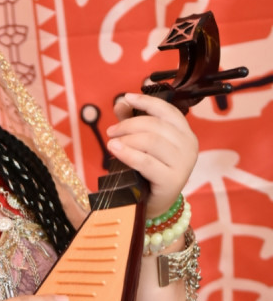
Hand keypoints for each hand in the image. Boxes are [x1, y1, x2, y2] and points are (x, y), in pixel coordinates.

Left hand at [106, 92, 197, 217]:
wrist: (154, 203)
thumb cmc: (148, 171)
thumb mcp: (142, 143)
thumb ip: (133, 121)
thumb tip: (121, 102)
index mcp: (185, 133)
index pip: (167, 110)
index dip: (146, 101)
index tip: (127, 97)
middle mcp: (189, 146)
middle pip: (155, 125)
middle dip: (128, 124)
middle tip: (111, 131)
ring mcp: (183, 164)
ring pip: (151, 141)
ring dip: (126, 138)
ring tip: (112, 143)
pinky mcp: (172, 180)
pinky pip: (146, 161)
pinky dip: (127, 153)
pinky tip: (115, 149)